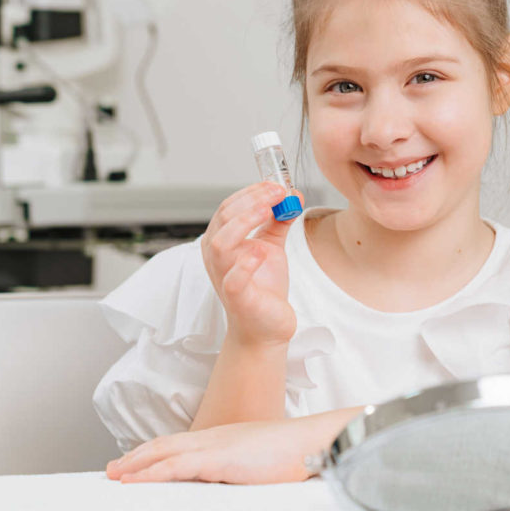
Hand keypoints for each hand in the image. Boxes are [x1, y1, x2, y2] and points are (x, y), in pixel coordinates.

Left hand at [106, 419, 313, 484]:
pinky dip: (150, 473)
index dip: (155, 451)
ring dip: (135, 464)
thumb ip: (243, 469)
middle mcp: (214, 437)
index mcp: (224, 438)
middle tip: (112, 469)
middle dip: (136, 457)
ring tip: (113, 475)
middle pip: (164, 444)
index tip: (137, 461)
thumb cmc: (297, 453)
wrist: (313, 441)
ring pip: (163, 453)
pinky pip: (175, 467)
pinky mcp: (217, 459)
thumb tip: (233, 482)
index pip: (180, 443)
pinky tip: (134, 481)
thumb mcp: (262, 461)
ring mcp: (214, 446)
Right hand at [201, 182, 303, 346]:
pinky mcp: (236, 298)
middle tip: (278, 191)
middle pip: (224, 218)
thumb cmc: (262, 286)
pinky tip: (262, 251)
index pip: (229, 207)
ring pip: (221, 243)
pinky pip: (233, 279)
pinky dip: (246, 263)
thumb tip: (293, 195)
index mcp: (221, 239)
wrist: (265, 326)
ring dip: (245, 221)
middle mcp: (216, 256)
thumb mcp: (271, 246)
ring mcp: (223, 276)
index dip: (252, 192)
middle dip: (252, 200)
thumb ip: (279, 221)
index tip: (277, 184)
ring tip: (269, 210)